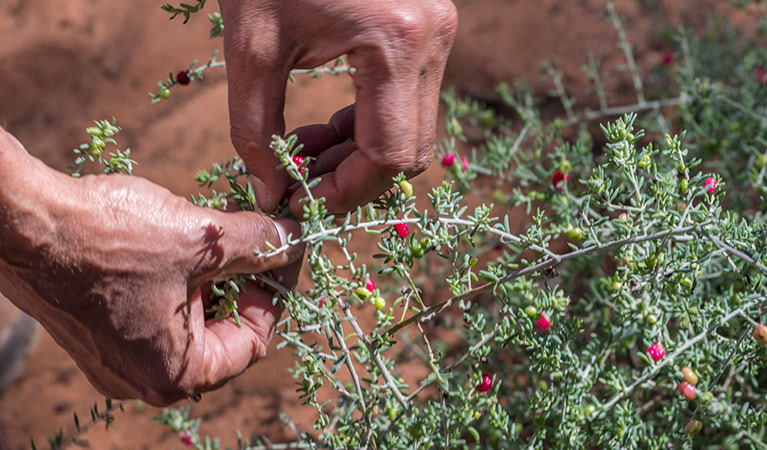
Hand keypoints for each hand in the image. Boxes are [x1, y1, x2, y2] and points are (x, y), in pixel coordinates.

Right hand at [0, 131, 303, 405]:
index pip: (253, 341)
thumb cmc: (108, 238)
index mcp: (175, 374)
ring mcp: (116, 355)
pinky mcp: (97, 327)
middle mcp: (143, 377)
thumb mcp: (202, 240)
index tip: (285, 251)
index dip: (275, 291)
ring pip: (189, 315)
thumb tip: (295, 240)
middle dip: (242, 279)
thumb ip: (257, 244)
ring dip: (210, 274)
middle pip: (221, 330)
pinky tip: (178, 239)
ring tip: (215, 231)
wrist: (21, 220)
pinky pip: (156, 307)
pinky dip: (177, 276)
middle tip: (254, 237)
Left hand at [219, 0, 457, 213]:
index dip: (344, 193)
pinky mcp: (429, 31)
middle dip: (352, 179)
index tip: (299, 203)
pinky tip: (324, 127)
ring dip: (358, 156)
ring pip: (411, 131)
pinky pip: (407, 103)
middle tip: (298, 184)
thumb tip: (270, 194)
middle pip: (409, 151)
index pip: (389, 156)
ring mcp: (439, 33)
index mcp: (397, 42)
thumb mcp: (252, 46)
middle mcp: (434, 40)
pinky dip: (367, 126)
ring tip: (301, 154)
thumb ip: (256, 130)